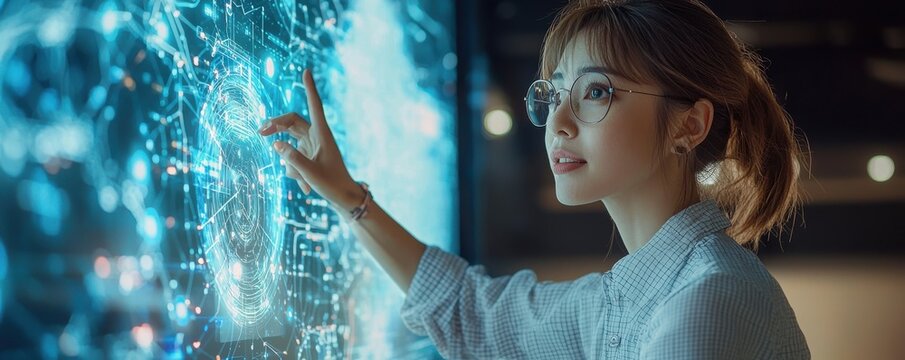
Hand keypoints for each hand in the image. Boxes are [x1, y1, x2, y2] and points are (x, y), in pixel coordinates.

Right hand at [258, 69, 362, 211]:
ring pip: (289, 145)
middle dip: (276, 125)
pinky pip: (292, 159)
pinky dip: (294, 173)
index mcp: (322, 134)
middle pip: (292, 121)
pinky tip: (307, 188)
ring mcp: (311, 146)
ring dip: (289, 162)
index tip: (306, 71)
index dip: (309, 88)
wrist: (344, 198)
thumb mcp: (310, 173)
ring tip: (304, 181)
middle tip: (260, 132)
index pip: (314, 105)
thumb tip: (276, 144)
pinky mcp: (307, 156)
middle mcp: (316, 137)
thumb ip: (292, 158)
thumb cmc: (332, 185)